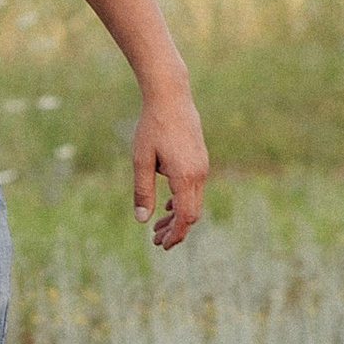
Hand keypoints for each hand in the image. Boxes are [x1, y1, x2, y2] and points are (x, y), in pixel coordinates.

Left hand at [133, 77, 209, 250]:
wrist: (171, 97)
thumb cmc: (152, 126)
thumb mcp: (141, 160)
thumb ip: (142, 191)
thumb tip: (142, 220)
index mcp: (185, 177)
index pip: (184, 217)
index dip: (174, 234)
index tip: (161, 245)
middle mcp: (199, 174)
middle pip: (191, 213)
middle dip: (175, 230)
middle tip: (155, 241)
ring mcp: (202, 167)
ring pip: (193, 202)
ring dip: (177, 216)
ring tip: (157, 227)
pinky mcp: (200, 160)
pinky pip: (194, 189)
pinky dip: (181, 201)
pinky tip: (166, 206)